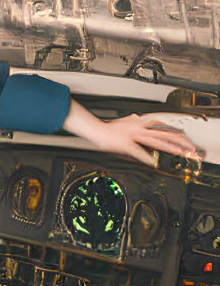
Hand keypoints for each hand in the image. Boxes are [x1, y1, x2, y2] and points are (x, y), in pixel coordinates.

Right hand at [63, 99, 201, 166]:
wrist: (96, 129)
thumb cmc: (107, 130)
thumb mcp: (125, 127)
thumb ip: (136, 132)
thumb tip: (142, 140)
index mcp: (140, 124)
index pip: (161, 125)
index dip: (174, 131)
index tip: (183, 137)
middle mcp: (140, 128)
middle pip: (164, 133)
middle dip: (178, 140)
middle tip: (190, 146)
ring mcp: (134, 136)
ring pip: (156, 141)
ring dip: (169, 147)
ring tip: (180, 153)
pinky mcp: (126, 145)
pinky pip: (138, 152)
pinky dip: (146, 157)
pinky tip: (153, 161)